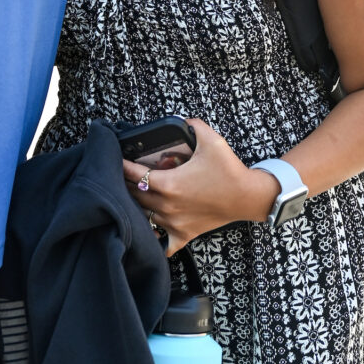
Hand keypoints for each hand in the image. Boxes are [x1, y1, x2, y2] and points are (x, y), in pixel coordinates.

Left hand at [125, 120, 274, 254]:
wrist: (248, 196)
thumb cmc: (229, 170)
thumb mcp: (211, 140)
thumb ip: (193, 125)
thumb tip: (183, 120)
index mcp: (168, 184)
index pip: (132, 174)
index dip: (121, 165)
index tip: (115, 159)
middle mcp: (166, 206)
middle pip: (134, 195)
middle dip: (126, 184)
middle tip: (123, 175)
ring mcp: (174, 223)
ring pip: (144, 216)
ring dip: (138, 205)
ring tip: (135, 195)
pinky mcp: (184, 234)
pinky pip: (164, 244)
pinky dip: (157, 238)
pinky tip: (154, 230)